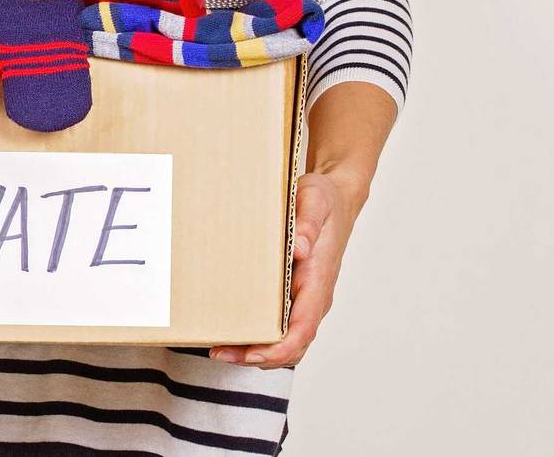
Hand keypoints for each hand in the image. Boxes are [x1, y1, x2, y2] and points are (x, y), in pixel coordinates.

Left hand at [209, 170, 365, 368]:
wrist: (334, 198)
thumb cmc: (324, 199)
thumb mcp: (316, 200)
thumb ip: (309, 222)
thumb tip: (299, 249)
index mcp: (318, 280)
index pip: (304, 328)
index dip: (279, 348)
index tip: (252, 354)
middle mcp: (313, 297)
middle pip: (291, 344)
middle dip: (257, 356)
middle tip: (219, 352)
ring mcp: (304, 299)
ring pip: (285, 340)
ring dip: (254, 351)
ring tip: (219, 348)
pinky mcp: (293, 295)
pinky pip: (279, 326)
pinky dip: (257, 336)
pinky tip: (231, 331)